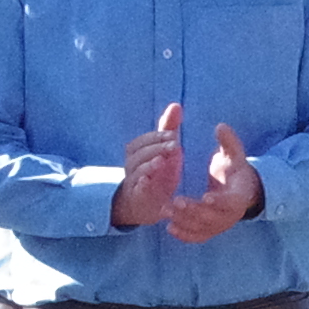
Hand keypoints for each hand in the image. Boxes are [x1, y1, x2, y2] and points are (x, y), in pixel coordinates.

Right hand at [112, 104, 187, 230]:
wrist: (145, 203)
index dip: (157, 136)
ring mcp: (134, 181)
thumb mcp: (164, 150)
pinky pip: (137, 190)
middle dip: (156, 148)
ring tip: (161, 161)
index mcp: (137, 152)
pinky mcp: (138, 197)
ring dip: (149, 164)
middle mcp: (132, 165)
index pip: (143, 140)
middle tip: (175, 145)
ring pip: (137, 170)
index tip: (174, 134)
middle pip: (139, 153)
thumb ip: (169, 129)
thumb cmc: (156, 172)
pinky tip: (148, 181)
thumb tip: (176, 105)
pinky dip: (141, 185)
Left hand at [157, 120, 260, 244]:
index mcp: (239, 196)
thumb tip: (220, 126)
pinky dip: (185, 235)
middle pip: (213, 217)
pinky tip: (169, 227)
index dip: (219, 200)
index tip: (205, 196)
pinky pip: (198, 237)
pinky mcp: (211, 231)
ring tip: (165, 210)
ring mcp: (220, 225)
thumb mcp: (234, 155)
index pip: (231, 202)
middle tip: (174, 202)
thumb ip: (228, 142)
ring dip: (184, 221)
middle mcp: (231, 215)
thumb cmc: (235, 170)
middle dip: (193, 211)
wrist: (242, 191)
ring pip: (202, 228)